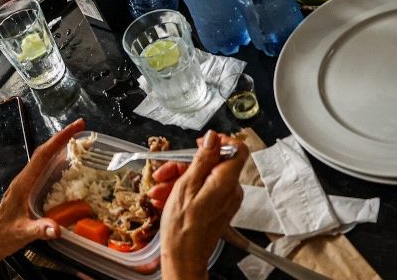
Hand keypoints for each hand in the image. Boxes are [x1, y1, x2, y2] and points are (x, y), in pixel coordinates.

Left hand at [0, 119, 86, 275]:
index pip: (42, 155)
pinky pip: (43, 170)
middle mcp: (23, 179)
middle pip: (44, 152)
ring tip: (77, 140)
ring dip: (59, 147)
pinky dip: (56, 161)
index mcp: (22, 183)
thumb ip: (39, 230)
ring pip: (43, 159)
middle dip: (62, 138)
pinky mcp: (27, 190)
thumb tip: (57, 229)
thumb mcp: (22, 234)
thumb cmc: (4, 237)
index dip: (59, 139)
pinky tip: (66, 164)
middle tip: (81, 127)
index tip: (76, 127)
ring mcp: (25, 184)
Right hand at [160, 131, 247, 279]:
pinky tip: (166, 198)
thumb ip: (202, 160)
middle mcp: (231, 190)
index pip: (237, 149)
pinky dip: (184, 192)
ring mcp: (225, 201)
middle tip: (165, 173)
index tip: (201, 144)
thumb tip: (213, 138)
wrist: (183, 257)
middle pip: (212, 164)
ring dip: (178, 180)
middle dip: (185, 166)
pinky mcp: (217, 209)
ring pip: (203, 178)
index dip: (219, 142)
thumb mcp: (186, 186)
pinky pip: (202, 191)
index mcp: (226, 182)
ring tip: (159, 191)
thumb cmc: (183, 228)